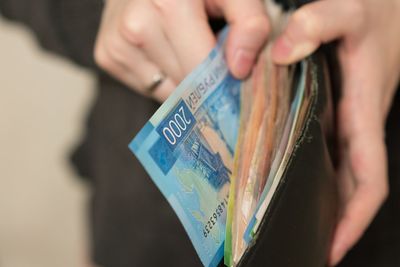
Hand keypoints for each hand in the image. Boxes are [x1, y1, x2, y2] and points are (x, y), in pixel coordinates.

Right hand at [94, 0, 268, 101]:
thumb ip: (249, 21)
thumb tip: (240, 68)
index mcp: (169, 3)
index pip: (202, 68)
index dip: (225, 81)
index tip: (237, 83)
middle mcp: (136, 25)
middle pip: (186, 83)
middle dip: (207, 79)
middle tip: (216, 61)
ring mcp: (117, 43)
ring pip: (168, 91)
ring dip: (186, 80)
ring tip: (187, 47)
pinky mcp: (107, 56)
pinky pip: (149, 87)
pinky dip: (166, 78)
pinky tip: (167, 52)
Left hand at [271, 0, 399, 264]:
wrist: (384, 4)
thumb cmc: (375, 9)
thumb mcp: (347, 10)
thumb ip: (316, 25)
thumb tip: (279, 53)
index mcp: (364, 113)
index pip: (367, 181)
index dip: (353, 219)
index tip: (332, 249)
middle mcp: (356, 125)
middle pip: (348, 187)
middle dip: (331, 221)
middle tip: (297, 246)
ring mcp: (345, 119)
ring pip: (335, 171)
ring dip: (319, 200)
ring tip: (286, 222)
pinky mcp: (334, 109)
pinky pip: (322, 148)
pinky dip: (308, 167)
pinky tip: (282, 172)